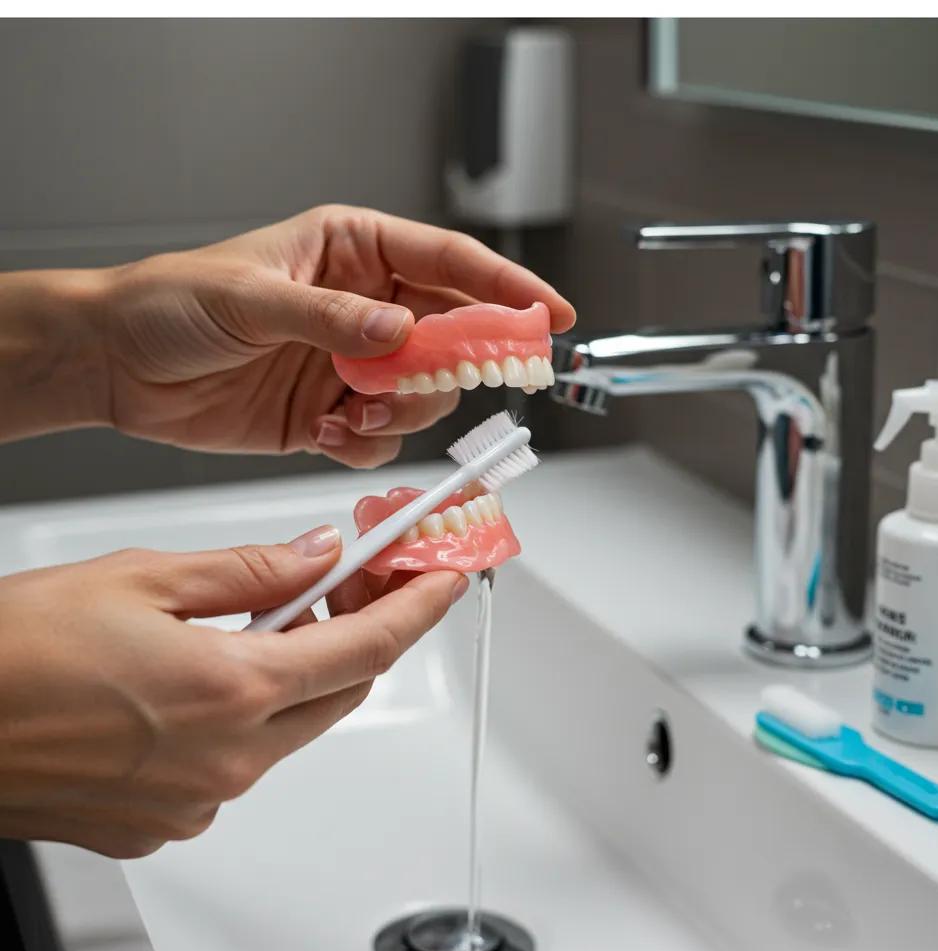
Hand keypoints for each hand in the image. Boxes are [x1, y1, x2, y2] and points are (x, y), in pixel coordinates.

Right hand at [0, 528, 466, 857]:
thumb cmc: (12, 654)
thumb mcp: (142, 577)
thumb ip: (248, 570)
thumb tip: (315, 556)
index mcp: (232, 688)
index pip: (367, 647)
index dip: (417, 608)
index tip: (442, 580)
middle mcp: (227, 758)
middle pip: (340, 689)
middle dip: (359, 632)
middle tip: (347, 582)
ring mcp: (197, 800)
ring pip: (292, 727)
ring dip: (298, 671)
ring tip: (262, 618)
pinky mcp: (165, 821)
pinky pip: (239, 763)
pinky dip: (247, 714)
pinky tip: (208, 677)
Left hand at [84, 205, 573, 466]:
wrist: (120, 365)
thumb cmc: (172, 302)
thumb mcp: (251, 297)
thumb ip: (331, 317)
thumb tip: (400, 332)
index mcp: (354, 252)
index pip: (450, 264)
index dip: (507, 289)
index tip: (550, 316)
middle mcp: (365, 308)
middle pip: (451, 335)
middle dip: (453, 366)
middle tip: (429, 380)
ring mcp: (353, 364)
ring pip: (424, 394)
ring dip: (402, 411)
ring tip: (350, 410)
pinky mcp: (333, 413)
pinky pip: (381, 436)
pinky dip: (365, 444)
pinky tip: (322, 432)